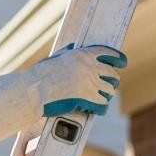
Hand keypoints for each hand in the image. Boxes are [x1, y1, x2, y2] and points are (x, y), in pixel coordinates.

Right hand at [0, 44, 126, 142]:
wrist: (33, 91)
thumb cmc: (40, 74)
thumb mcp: (56, 58)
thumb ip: (68, 53)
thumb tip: (74, 48)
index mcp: (84, 55)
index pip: (109, 54)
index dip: (118, 59)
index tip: (122, 62)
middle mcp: (90, 68)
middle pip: (113, 75)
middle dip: (111, 81)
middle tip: (107, 85)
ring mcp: (90, 84)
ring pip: (109, 91)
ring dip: (105, 95)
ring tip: (99, 97)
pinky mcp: (88, 100)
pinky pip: (103, 105)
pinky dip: (100, 108)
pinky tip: (94, 108)